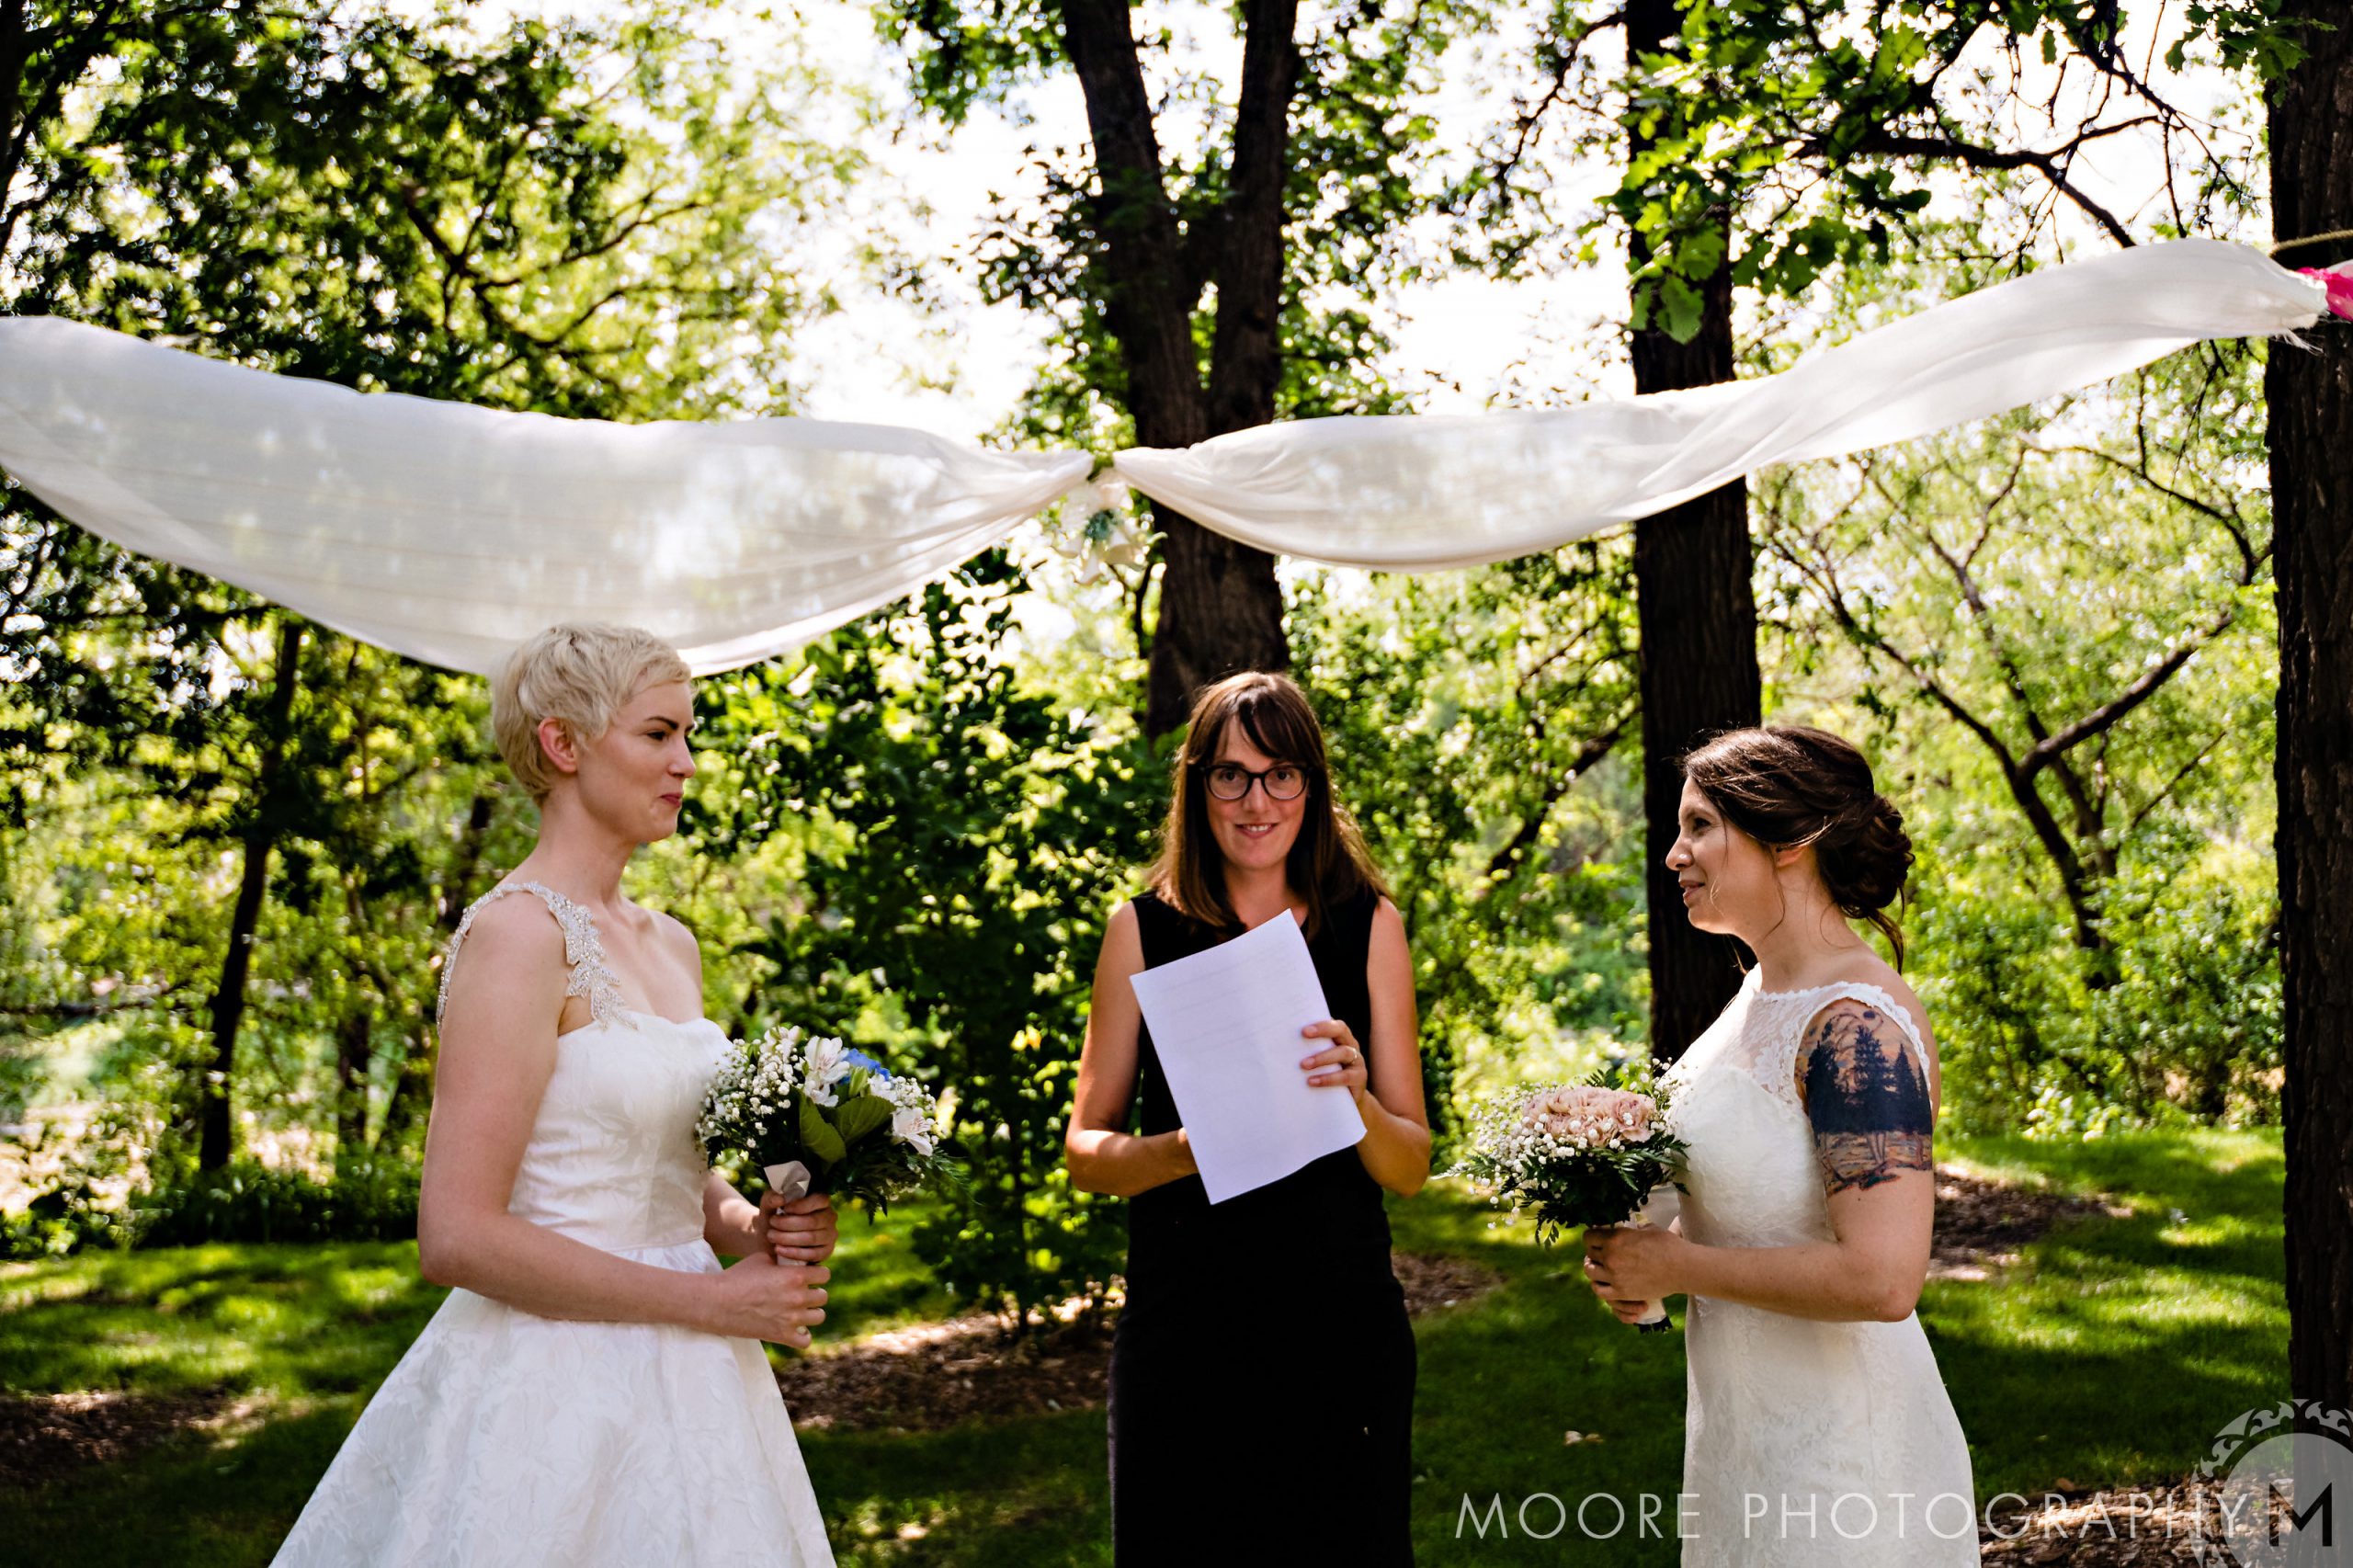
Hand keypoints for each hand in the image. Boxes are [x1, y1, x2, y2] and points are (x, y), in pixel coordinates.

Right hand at [702, 1251, 828, 1348]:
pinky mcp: (781, 1335)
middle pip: (823, 1296)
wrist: (717, 1302)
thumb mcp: (761, 1259)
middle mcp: (797, 1297)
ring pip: (819, 1316)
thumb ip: (781, 1261)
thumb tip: (791, 1261)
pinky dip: (803, 1336)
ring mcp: (791, 1318)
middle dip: (814, 1293)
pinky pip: (806, 1340)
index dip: (818, 1274)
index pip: (825, 1274)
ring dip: (811, 1313)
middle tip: (802, 1294)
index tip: (809, 1276)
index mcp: (794, 1276)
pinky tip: (794, 1329)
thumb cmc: (736, 1277)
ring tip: (799, 1311)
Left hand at [761, 1190, 838, 1263]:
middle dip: (788, 1223)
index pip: (819, 1200)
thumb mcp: (769, 1205)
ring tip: (771, 1236)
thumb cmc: (775, 1217)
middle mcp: (829, 1217)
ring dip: (788, 1238)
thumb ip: (771, 1199)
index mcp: (821, 1201)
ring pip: (811, 1238)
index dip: (801, 1205)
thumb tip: (780, 1199)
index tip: (784, 1209)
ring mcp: (830, 1235)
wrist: (772, 1239)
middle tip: (772, 1223)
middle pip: (812, 1221)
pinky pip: (813, 1254)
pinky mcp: (826, 1252)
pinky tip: (779, 1249)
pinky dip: (794, 1253)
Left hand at [1299, 1020, 1370, 1105]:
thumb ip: (1309, 1051)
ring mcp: (1357, 1062)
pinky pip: (1345, 1076)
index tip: (1303, 1029)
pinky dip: (1328, 1079)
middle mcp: (1351, 1046)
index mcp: (1341, 1038)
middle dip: (1323, 1031)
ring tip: (1304, 1064)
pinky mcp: (1359, 1078)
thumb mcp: (1319, 1061)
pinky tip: (1312, 1082)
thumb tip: (1281, 1044)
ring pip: (1343, 1052)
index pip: (1334, 1024)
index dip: (1321, 1025)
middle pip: (1341, 1031)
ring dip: (1322, 1057)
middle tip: (1303, 1034)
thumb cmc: (1327, 1075)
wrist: (1347, 1101)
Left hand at [1583, 1223, 1685, 1320]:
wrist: (1682, 1268)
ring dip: (1594, 1268)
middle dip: (1594, 1252)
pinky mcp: (1621, 1292)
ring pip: (1590, 1272)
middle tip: (1600, 1253)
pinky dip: (1599, 1286)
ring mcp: (1614, 1275)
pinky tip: (1604, 1282)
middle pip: (1589, 1254)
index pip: (1589, 1237)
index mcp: (1615, 1238)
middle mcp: (1610, 1256)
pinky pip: (1599, 1291)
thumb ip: (1631, 1230)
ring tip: (1601, 1268)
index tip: (1597, 1239)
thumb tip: (1625, 1229)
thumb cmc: (1668, 1245)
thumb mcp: (1647, 1229)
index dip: (1592, 1237)